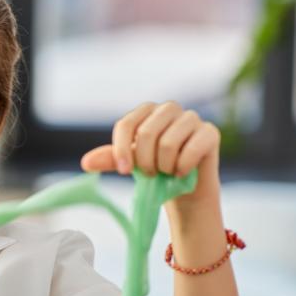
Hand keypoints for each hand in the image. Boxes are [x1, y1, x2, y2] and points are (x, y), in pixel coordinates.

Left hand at [80, 101, 221, 211]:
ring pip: (168, 144)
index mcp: (145, 111)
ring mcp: (191, 118)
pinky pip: (192, 149)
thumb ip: (110, 159)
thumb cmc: (154, 168)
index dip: (121, 150)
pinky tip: (181, 173)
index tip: (123, 171)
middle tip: (150, 173)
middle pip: (146, 134)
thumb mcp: (129, 163)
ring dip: (164, 166)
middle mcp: (168, 108)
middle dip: (145, 162)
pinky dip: (182, 167)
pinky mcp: (210, 132)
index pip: (126, 125)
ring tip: (166, 172)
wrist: (184, 186)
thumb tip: (85, 163)